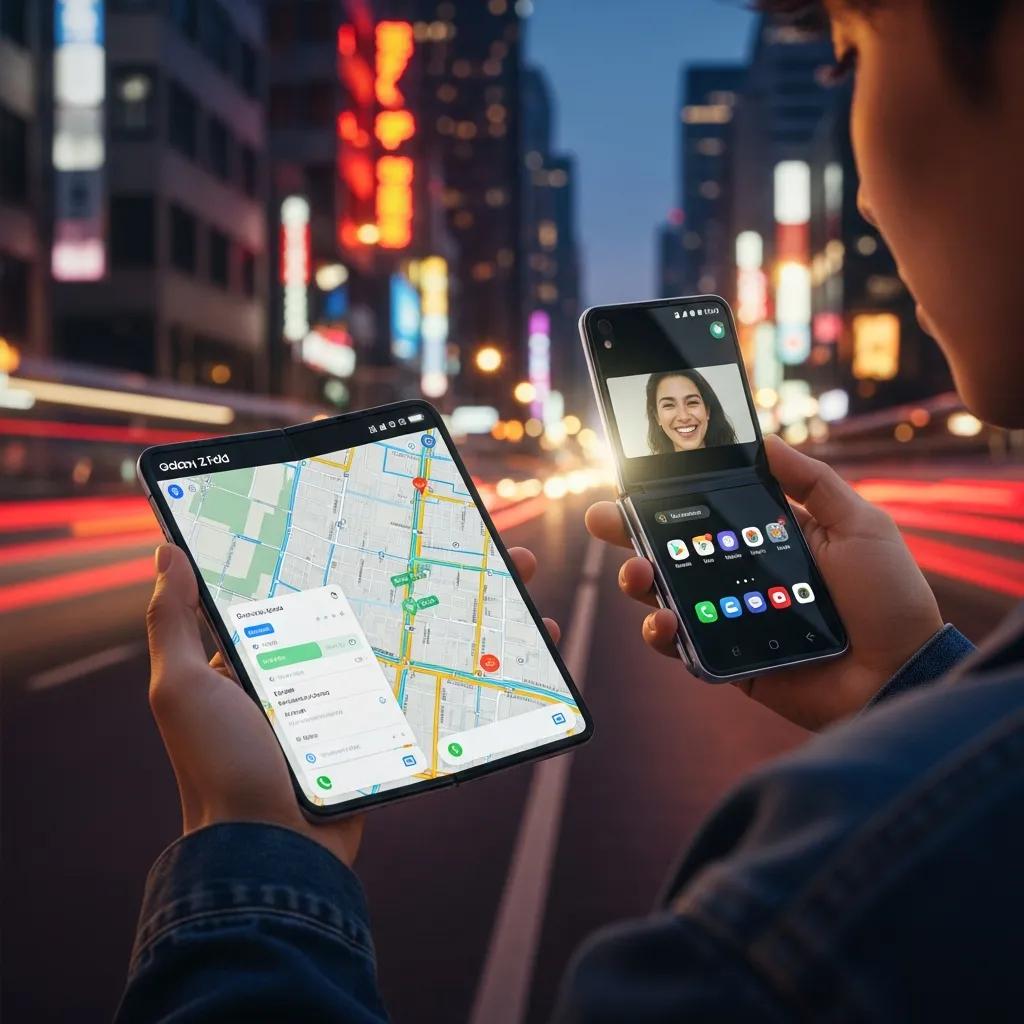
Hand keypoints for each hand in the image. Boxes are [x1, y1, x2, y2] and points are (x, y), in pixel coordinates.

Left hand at [146, 544, 559, 866]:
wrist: (271, 855)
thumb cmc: (221, 767)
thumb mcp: (182, 689)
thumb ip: (174, 622)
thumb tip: (169, 550)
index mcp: (275, 651)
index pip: (325, 582)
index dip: (363, 549)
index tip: (397, 518)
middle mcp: (323, 670)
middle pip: (392, 604)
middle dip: (443, 570)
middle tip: (487, 541)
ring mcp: (363, 702)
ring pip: (429, 642)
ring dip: (481, 611)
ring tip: (523, 577)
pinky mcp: (393, 732)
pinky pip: (443, 695)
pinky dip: (486, 674)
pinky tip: (524, 654)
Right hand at [585, 435, 942, 730]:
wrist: (900, 671)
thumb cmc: (888, 595)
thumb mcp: (858, 522)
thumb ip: (811, 480)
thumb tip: (763, 438)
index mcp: (763, 540)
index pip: (703, 513)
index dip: (664, 497)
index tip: (632, 480)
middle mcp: (738, 576)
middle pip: (670, 551)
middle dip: (629, 534)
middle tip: (604, 521)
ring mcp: (728, 618)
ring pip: (665, 595)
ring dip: (638, 581)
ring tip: (636, 572)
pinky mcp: (726, 660)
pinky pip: (682, 646)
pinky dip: (663, 634)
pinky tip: (663, 621)